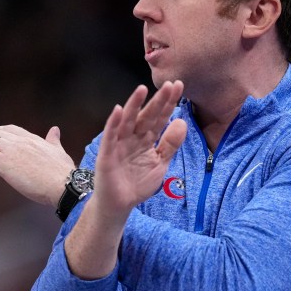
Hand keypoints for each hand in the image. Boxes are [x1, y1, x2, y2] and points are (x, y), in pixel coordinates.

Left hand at [0, 121, 75, 206]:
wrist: (63, 184)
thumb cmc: (63, 173)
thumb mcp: (59, 152)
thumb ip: (54, 141)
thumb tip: (55, 130)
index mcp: (32, 140)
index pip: (13, 130)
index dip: (1, 131)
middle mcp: (20, 142)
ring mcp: (11, 151)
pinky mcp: (4, 163)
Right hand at [93, 80, 186, 216]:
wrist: (120, 204)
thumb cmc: (137, 183)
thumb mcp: (160, 163)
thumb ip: (170, 144)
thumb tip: (182, 122)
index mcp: (146, 139)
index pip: (160, 118)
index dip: (169, 103)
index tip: (179, 86)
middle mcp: (133, 137)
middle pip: (147, 116)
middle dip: (158, 101)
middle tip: (170, 85)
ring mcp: (119, 144)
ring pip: (128, 121)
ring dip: (134, 105)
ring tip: (142, 89)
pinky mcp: (107, 153)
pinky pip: (110, 136)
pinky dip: (113, 123)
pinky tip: (118, 109)